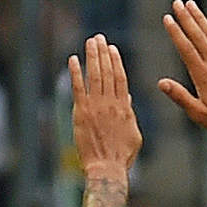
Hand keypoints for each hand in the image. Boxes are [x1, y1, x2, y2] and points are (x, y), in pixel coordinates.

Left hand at [69, 34, 142, 179]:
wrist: (107, 168)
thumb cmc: (122, 156)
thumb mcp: (133, 134)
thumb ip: (130, 113)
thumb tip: (127, 99)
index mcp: (124, 106)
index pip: (120, 77)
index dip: (115, 61)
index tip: (112, 48)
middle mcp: (111, 103)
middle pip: (107, 71)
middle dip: (102, 52)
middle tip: (98, 38)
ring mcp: (96, 107)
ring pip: (94, 75)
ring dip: (92, 56)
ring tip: (89, 42)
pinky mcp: (82, 113)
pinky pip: (78, 88)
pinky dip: (75, 72)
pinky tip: (73, 60)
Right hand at [159, 0, 206, 150]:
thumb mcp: (198, 114)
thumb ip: (180, 97)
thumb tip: (161, 83)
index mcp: (203, 75)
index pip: (186, 49)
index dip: (176, 32)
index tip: (167, 18)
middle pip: (198, 36)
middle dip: (187, 18)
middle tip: (177, 3)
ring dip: (201, 18)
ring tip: (191, 4)